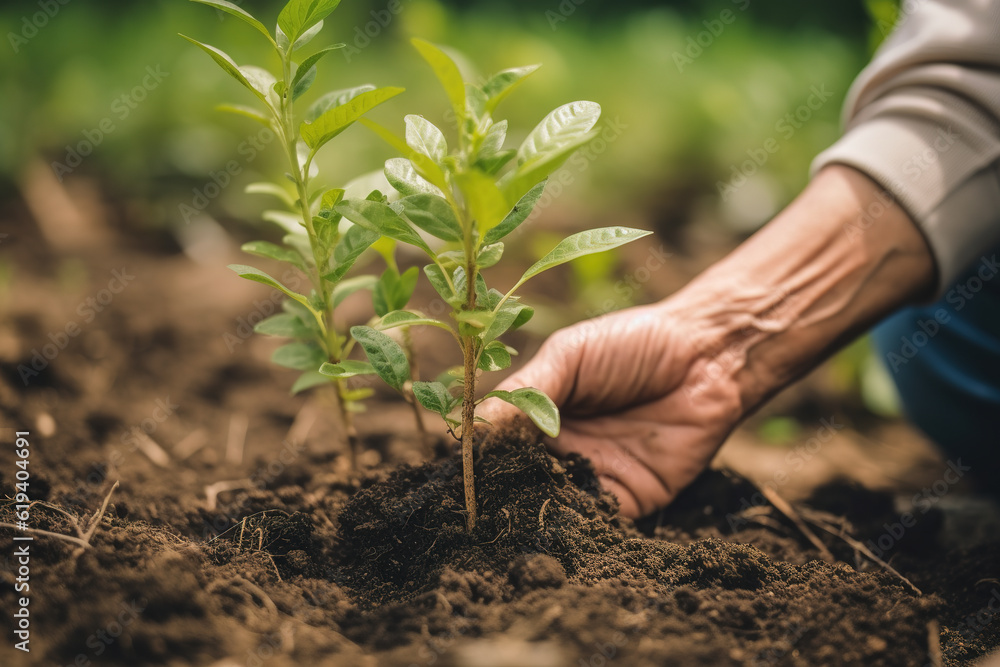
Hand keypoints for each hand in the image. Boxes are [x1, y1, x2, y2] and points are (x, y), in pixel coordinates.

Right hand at [482, 302, 744, 517]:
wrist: (707, 357)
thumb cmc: (633, 343)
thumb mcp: (570, 356)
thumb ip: (527, 392)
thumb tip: (473, 431)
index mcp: (538, 414)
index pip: (497, 443)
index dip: (479, 458)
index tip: (460, 472)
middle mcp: (560, 450)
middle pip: (519, 481)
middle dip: (501, 494)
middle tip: (478, 507)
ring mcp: (592, 477)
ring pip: (552, 507)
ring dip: (534, 515)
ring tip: (513, 519)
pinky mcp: (628, 501)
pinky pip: (596, 523)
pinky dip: (577, 528)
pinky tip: (558, 526)